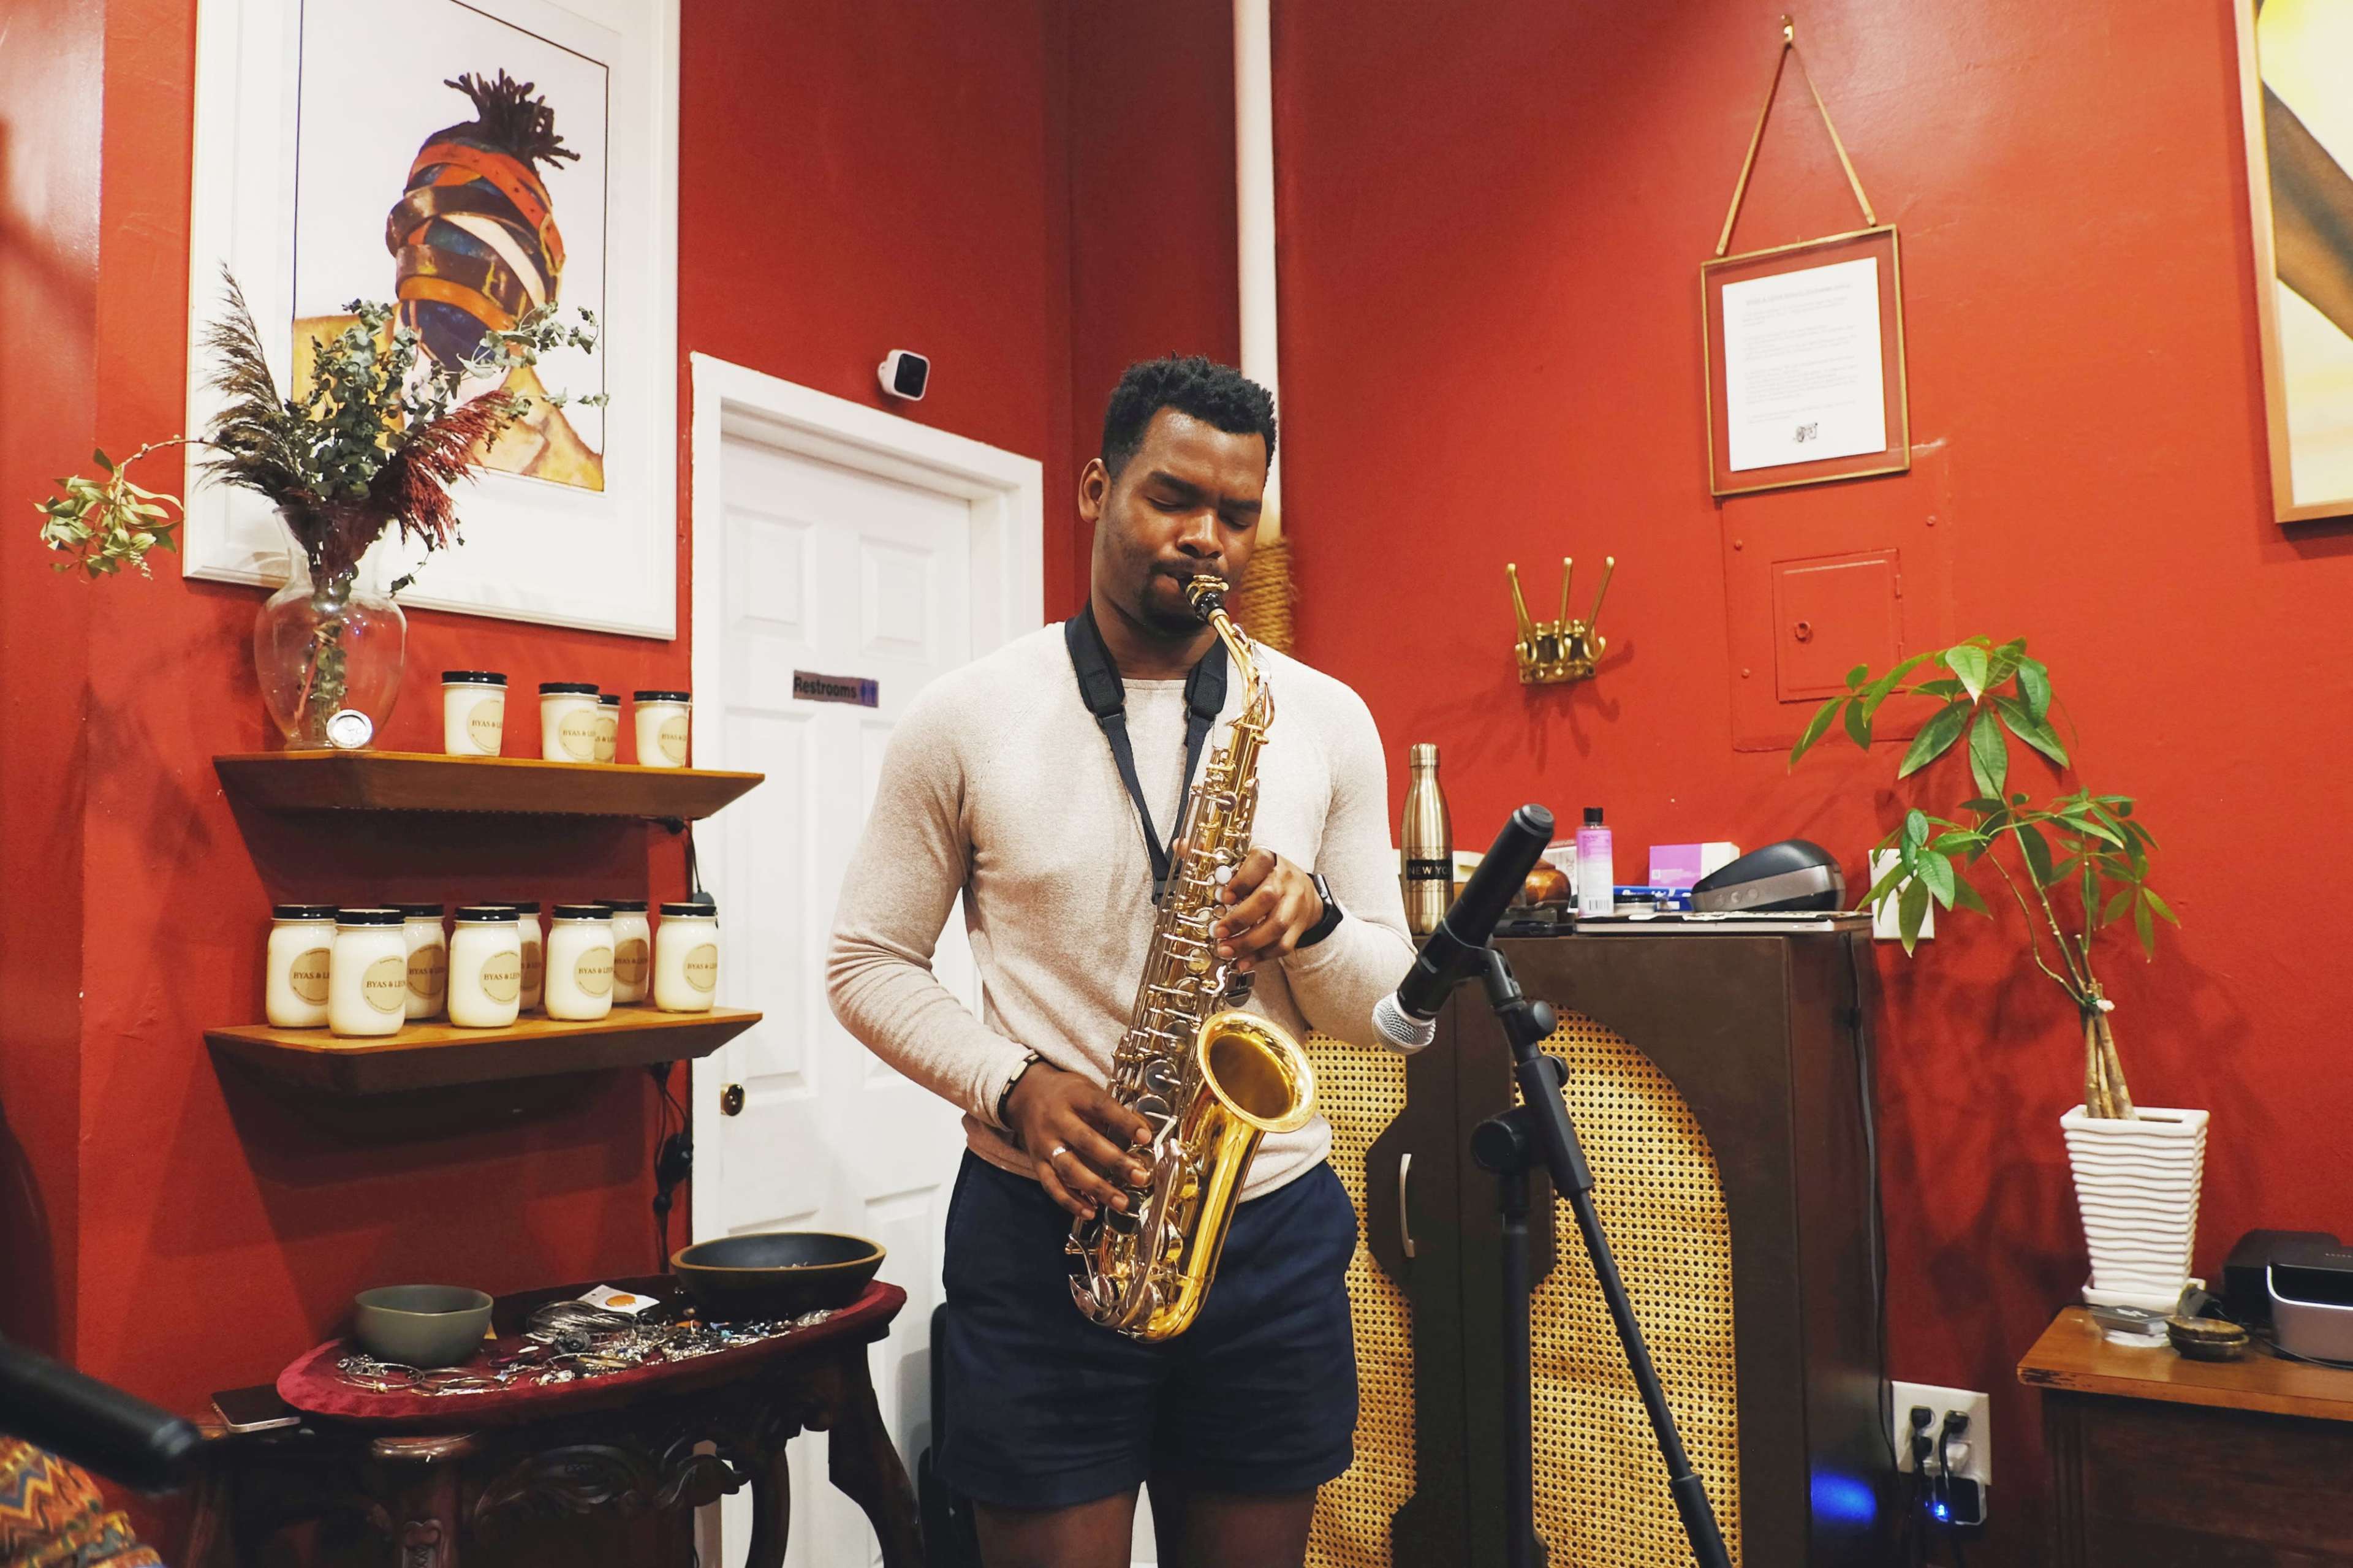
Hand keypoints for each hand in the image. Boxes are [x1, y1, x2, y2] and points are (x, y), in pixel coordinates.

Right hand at [1004, 1062, 1153, 1220]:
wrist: (1025, 1094)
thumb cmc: (1066, 1094)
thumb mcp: (1087, 1089)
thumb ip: (1112, 1110)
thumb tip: (1145, 1132)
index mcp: (1074, 1096)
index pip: (1101, 1107)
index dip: (1124, 1122)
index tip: (1146, 1137)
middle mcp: (1056, 1120)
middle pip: (1086, 1142)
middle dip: (1115, 1161)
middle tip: (1139, 1175)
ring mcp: (1045, 1143)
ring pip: (1070, 1169)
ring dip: (1097, 1188)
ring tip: (1121, 1202)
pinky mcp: (1036, 1162)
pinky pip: (1052, 1186)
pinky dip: (1071, 1201)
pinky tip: (1090, 1212)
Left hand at [1212, 849, 1325, 973]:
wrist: (1304, 890)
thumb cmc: (1266, 876)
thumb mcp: (1245, 862)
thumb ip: (1212, 856)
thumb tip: (1180, 845)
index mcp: (1269, 860)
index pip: (1260, 862)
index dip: (1242, 880)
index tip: (1223, 897)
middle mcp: (1284, 880)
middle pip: (1267, 897)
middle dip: (1240, 918)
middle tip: (1218, 931)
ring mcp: (1294, 904)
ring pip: (1276, 925)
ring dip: (1249, 942)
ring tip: (1226, 950)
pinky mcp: (1299, 926)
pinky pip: (1283, 945)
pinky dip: (1261, 956)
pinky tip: (1243, 961)